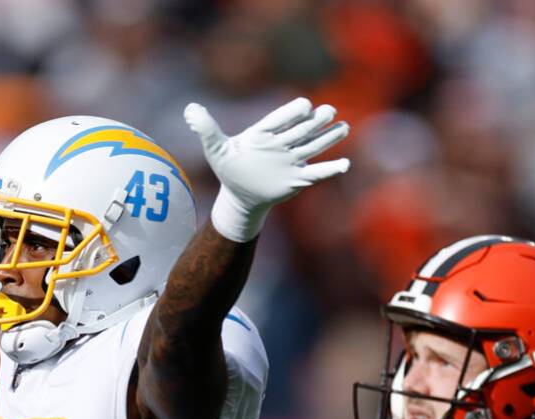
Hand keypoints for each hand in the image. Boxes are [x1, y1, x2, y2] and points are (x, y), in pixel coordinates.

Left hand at [185, 97, 349, 241]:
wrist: (240, 196)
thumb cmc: (229, 169)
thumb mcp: (216, 149)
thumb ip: (206, 129)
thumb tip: (189, 109)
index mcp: (265, 132)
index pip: (281, 118)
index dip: (293, 112)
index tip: (305, 106)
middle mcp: (282, 143)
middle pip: (303, 129)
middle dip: (316, 121)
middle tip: (329, 111)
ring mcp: (292, 160)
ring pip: (314, 146)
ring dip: (329, 138)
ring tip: (344, 127)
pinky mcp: (297, 179)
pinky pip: (316, 173)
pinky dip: (330, 169)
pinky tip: (345, 164)